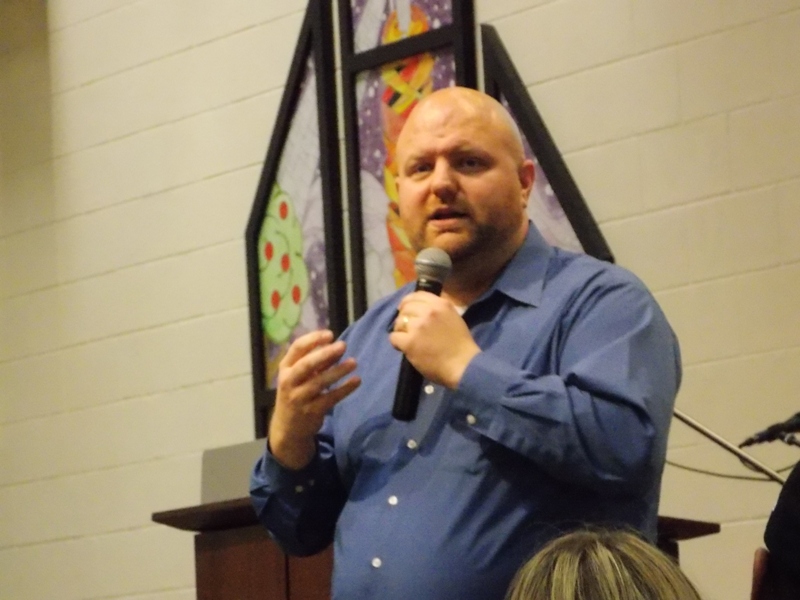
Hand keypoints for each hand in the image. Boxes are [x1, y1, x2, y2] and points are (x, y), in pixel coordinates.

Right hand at [269, 330, 359, 468]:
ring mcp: (299, 398)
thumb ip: (315, 362)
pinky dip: (344, 389)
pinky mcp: (312, 411)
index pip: (296, 348)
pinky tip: (356, 381)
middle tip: (343, 345)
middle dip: (324, 354)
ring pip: (319, 382)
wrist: (288, 428)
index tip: (330, 334)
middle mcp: (289, 382)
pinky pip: (330, 398)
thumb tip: (335, 346)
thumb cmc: (296, 394)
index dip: (313, 339)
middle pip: (306, 365)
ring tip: (354, 362)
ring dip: (337, 371)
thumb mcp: (299, 376)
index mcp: (285, 368)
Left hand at [389, 292, 479, 388]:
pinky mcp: (410, 342)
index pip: (417, 295)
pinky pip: (394, 337)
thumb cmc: (460, 344)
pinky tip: (404, 348)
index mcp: (441, 304)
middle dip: (404, 317)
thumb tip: (420, 308)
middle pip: (406, 308)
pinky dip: (397, 343)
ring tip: (407, 339)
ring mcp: (418, 326)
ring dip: (400, 330)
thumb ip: (438, 311)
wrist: (463, 365)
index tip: (405, 309)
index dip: (408, 301)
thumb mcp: (453, 317)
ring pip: (398, 322)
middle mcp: (428, 312)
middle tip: (406, 328)